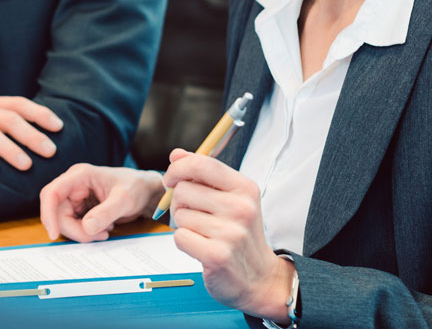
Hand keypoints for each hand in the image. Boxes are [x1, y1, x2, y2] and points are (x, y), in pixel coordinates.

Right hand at [39, 163, 163, 241]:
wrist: (144, 192)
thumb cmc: (135, 188)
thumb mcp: (124, 200)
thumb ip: (106, 212)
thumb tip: (87, 227)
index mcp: (79, 176)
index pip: (52, 193)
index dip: (48, 213)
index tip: (54, 234)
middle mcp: (73, 186)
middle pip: (56, 212)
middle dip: (74, 229)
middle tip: (98, 236)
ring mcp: (75, 198)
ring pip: (63, 221)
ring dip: (81, 233)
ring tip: (105, 232)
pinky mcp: (79, 209)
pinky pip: (73, 225)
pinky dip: (85, 233)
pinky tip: (103, 230)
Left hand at [164, 149, 294, 321]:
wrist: (260, 278)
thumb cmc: (240, 234)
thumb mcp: (230, 198)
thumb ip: (203, 174)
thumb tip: (176, 154)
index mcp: (244, 188)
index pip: (201, 163)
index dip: (177, 168)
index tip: (170, 179)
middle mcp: (241, 208)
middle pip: (183, 190)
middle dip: (179, 202)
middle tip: (194, 215)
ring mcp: (230, 233)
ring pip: (180, 215)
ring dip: (183, 225)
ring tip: (203, 233)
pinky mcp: (217, 255)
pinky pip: (180, 237)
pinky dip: (184, 242)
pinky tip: (201, 247)